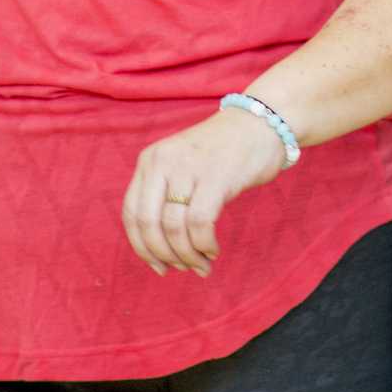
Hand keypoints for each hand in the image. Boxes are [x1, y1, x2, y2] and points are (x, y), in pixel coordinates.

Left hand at [121, 107, 291, 277]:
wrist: (261, 122)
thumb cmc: (223, 152)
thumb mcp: (182, 165)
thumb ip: (166, 195)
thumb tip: (158, 247)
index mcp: (150, 160)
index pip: (131, 213)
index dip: (141, 247)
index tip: (158, 265)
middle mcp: (163, 161)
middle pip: (148, 223)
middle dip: (163, 255)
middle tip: (181, 269)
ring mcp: (189, 166)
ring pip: (174, 227)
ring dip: (187, 255)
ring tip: (202, 264)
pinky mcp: (216, 175)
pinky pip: (200, 222)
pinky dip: (204, 244)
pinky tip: (213, 250)